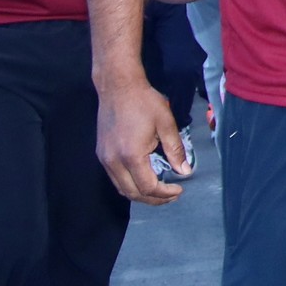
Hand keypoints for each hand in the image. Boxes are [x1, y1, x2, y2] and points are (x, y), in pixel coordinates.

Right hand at [96, 73, 188, 203]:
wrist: (118, 86)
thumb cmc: (144, 102)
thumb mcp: (166, 123)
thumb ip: (175, 150)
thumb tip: (184, 171)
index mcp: (131, 155)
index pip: (148, 187)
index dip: (165, 193)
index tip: (180, 189)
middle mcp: (114, 162)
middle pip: (133, 193)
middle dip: (154, 199)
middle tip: (172, 195)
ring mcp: (104, 159)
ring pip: (122, 188)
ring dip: (141, 194)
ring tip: (160, 191)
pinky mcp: (101, 154)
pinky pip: (115, 178)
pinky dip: (130, 184)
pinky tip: (144, 179)